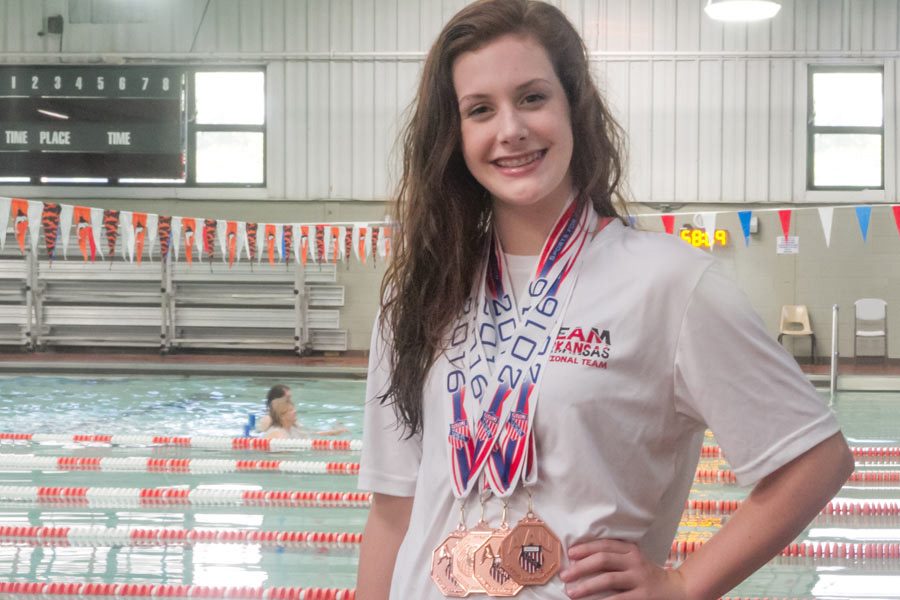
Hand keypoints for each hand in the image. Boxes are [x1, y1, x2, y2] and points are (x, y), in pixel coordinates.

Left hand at [559, 539, 687, 599]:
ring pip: (608, 579)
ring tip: (571, 592)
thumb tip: (580, 561)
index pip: (604, 545)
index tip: (570, 555)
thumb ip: (614, 558)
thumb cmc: (646, 576)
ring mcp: (639, 579)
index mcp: (630, 550)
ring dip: (587, 586)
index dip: (585, 549)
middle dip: (581, 568)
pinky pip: (619, 599)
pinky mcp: (642, 597)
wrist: (677, 590)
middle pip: (603, 560)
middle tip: (565, 576)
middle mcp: (634, 562)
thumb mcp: (633, 561)